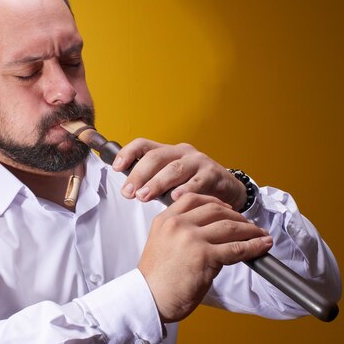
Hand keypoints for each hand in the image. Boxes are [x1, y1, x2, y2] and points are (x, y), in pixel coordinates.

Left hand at [112, 139, 247, 210]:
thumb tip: (129, 189)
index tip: (116, 167)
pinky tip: (175, 198)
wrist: (228, 190)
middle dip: (139, 175)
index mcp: (168, 151)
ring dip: (157, 183)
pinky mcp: (213, 173)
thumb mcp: (171, 181)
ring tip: (144, 196)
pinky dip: (185, 189)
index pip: (144, 145)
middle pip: (156, 158)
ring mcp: (198, 161)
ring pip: (174, 169)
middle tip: (128, 193)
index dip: (128, 153)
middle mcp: (182, 152)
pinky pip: (197, 181)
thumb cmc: (193, 186)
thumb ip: (153, 182)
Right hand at [138, 193, 272, 322]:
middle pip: (216, 210)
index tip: (228, 210)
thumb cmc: (156, 280)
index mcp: (165, 220)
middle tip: (249, 225)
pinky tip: (262, 245)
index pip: (194, 199)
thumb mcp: (162, 245)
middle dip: (237, 217)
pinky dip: (254, 246)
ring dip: (250, 230)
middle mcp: (177, 225)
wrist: (149, 300)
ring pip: (230, 227)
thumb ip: (181, 233)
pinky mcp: (205, 256)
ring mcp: (191, 238)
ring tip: (260, 235)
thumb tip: (213, 234)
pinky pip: (236, 248)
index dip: (216, 203)